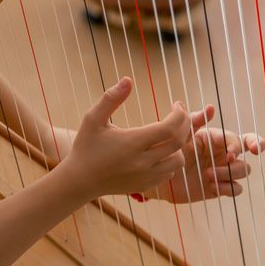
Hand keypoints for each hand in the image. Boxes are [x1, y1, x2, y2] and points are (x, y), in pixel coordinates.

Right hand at [61, 77, 190, 199]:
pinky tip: (161, 150)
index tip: (177, 105)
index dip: (179, 114)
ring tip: (171, 133)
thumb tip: (128, 79)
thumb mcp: (93, 119)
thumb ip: (111, 98)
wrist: (79, 181)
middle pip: (178, 142)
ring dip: (179, 145)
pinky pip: (169, 173)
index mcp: (132, 143)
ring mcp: (145, 176)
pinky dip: (170, 160)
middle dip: (185, 125)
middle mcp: (142, 162)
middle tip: (181, 114)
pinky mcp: (145, 186)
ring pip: (178, 161)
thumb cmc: (86, 147)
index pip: (169, 128)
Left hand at [145, 105, 264, 202]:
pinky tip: (212, 186)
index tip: (230, 154)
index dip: (238, 144)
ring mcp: (224, 170)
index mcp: (215, 138)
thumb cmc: (170, 153)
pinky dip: (228, 188)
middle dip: (257, 144)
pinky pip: (236, 188)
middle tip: (255, 150)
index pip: (236, 138)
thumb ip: (194, 122)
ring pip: (244, 169)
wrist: (160, 178)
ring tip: (208, 175)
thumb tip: (210, 108)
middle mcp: (223, 153)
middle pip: (251, 147)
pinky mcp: (221, 187)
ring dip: (229, 173)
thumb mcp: (180, 136)